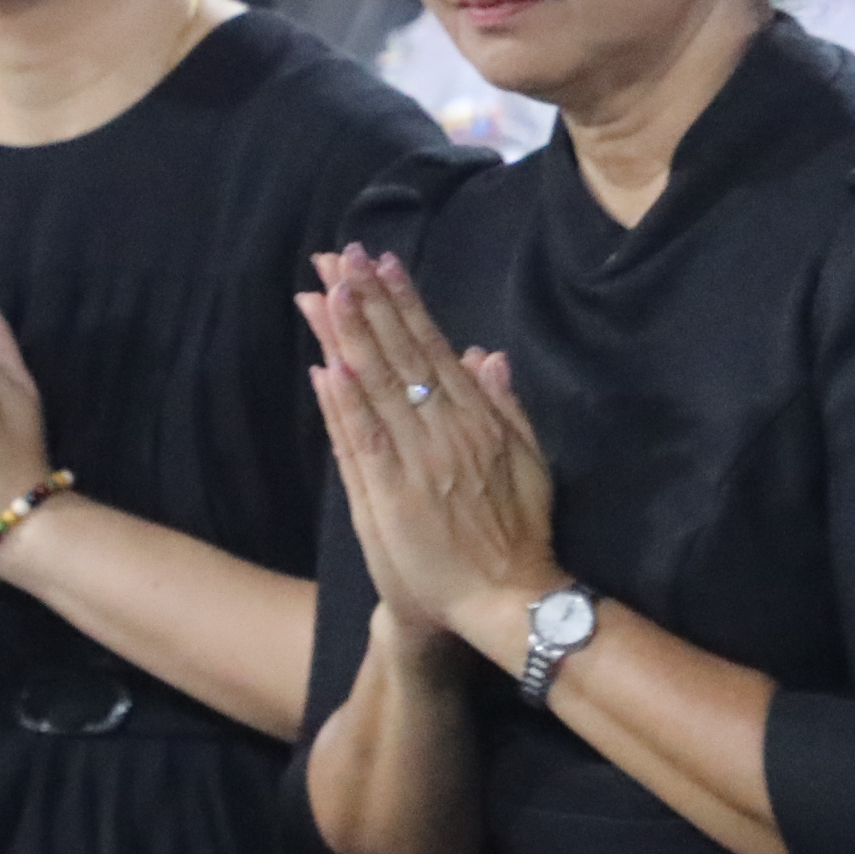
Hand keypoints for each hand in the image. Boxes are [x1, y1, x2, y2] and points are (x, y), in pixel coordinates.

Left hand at [301, 248, 562, 665]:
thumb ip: (507, 406)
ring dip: (350, 338)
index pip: (433, 348)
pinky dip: (346, 404)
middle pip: (400, 355)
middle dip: (367, 303)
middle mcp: (446, 430)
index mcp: (478, 419)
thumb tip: (488, 354)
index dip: (404, 303)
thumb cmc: (518, 532)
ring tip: (325, 291)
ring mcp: (417, 461)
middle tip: (338, 257)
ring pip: (378, 387)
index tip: (381, 263)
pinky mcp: (393, 496)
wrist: (505, 596)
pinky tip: (329, 367)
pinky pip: (364, 441)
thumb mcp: (529, 461)